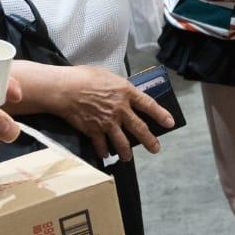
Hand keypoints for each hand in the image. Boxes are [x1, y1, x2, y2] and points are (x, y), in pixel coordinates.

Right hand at [54, 65, 172, 161]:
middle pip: (139, 128)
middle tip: (156, 149)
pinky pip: (102, 145)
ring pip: (122, 142)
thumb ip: (118, 86)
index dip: (161, 115)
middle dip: (149, 141)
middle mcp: (120, 109)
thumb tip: (123, 92)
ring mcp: (108, 122)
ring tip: (128, 158)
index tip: (170, 123)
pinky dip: (104, 151)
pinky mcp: (94, 131)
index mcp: (126, 92)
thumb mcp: (107, 76)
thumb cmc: (84, 77)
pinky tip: (105, 155)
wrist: (65, 89)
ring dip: (126, 152)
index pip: (149, 105)